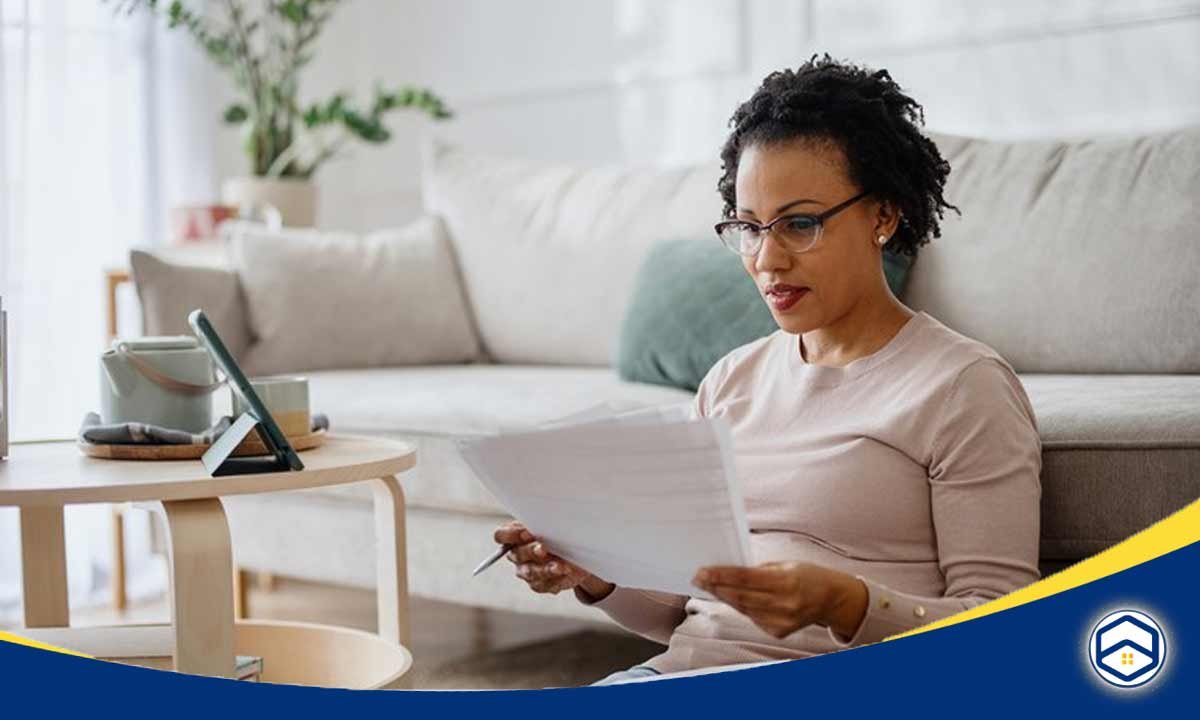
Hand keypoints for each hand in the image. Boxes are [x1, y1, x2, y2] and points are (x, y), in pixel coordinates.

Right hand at [493, 521, 613, 598]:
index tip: (526, 532)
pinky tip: (566, 572)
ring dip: (545, 568)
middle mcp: (517, 555)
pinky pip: (544, 584)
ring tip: (559, 566)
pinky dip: (556, 578)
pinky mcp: (539, 584)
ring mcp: (527, 571)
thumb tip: (547, 523)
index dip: (511, 535)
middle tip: (543, 548)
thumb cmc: (558, 532)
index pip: (501, 535)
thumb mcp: (551, 523)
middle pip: (517, 554)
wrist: (576, 552)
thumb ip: (544, 523)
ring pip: (530, 572)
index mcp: (514, 536)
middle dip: (531, 551)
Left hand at [692, 561, 867, 639]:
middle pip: (741, 596)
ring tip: (708, 586)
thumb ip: (759, 570)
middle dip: (716, 587)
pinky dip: (739, 607)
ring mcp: (781, 621)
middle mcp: (784, 604)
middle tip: (698, 578)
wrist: (832, 599)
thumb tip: (729, 572)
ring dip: (723, 597)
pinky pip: (752, 618)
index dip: (722, 576)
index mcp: (787, 581)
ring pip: (743, 609)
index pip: (746, 579)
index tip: (703, 572)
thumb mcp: (786, 565)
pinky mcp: (779, 632)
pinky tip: (728, 597)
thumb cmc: (808, 576)